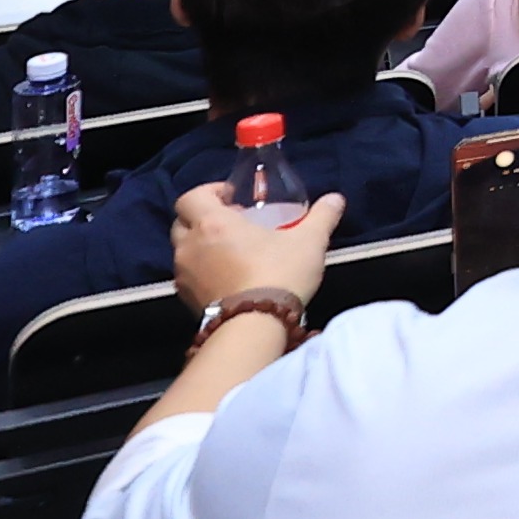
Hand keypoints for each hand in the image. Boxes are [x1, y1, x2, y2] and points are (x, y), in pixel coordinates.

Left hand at [169, 185, 338, 313]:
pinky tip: (227, 279)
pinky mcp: (186, 299)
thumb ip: (322, 216)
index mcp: (213, 223)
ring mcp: (184, 274)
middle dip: (202, 219)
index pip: (191, 197)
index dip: (208, 192)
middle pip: (182, 222)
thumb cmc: (278, 274)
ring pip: (183, 250)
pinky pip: (189, 276)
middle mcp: (190, 245)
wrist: (255, 326)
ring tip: (231, 253)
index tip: (231, 198)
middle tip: (231, 223)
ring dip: (201, 247)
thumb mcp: (309, 241)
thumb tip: (336, 199)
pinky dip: (202, 272)